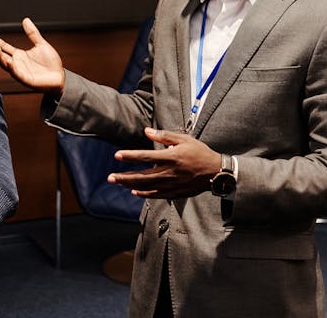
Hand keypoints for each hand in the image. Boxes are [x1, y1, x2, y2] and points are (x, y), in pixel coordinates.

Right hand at [0, 17, 64, 91]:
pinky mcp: (26, 80)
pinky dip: (12, 68)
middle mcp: (16, 63)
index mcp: (18, 55)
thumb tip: (25, 20)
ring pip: (6, 64)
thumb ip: (32, 34)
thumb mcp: (41, 45)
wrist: (60, 78)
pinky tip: (8, 61)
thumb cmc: (51, 63)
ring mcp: (20, 72)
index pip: (2, 45)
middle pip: (0, 55)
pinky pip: (17, 74)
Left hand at [107, 127, 221, 198]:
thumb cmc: (199, 153)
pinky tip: (134, 192)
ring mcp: (172, 184)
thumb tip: (147, 131)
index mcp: (171, 157)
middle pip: (142, 176)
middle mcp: (170, 172)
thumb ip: (164, 135)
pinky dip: (144, 194)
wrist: (216, 172)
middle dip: (124, 177)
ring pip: (147, 187)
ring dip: (130, 185)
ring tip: (118, 183)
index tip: (117, 155)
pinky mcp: (175, 192)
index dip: (130, 156)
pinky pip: (156, 194)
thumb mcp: (184, 139)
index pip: (146, 156)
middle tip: (110, 177)